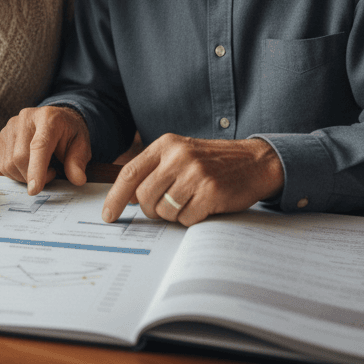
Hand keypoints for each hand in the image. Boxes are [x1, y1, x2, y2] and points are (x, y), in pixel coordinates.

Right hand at [0, 106, 91, 194]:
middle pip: (20, 157)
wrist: (57, 118)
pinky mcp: (3, 135)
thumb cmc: (69, 133)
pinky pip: (4, 165)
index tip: (34, 190)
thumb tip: (78, 179)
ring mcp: (11, 126)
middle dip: (34, 176)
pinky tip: (30, 164)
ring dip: (25, 176)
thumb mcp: (81, 145)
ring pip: (9, 164)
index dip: (36, 169)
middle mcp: (26, 118)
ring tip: (42, 167)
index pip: (39, 145)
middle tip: (52, 173)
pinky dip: (17, 173)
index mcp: (48, 118)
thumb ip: (78, 162)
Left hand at [101, 135, 283, 226]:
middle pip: (144, 196)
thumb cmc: (213, 162)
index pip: (130, 173)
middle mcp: (178, 156)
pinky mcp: (211, 191)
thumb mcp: (180, 155)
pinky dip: (192, 219)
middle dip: (151, 210)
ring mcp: (195, 173)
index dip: (115, 197)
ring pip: (164, 210)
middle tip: (166, 207)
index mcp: (166, 145)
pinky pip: (186, 218)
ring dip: (174, 215)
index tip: (108, 215)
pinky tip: (204, 206)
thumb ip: (154, 170)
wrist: (254, 161)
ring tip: (190, 201)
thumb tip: (128, 196)